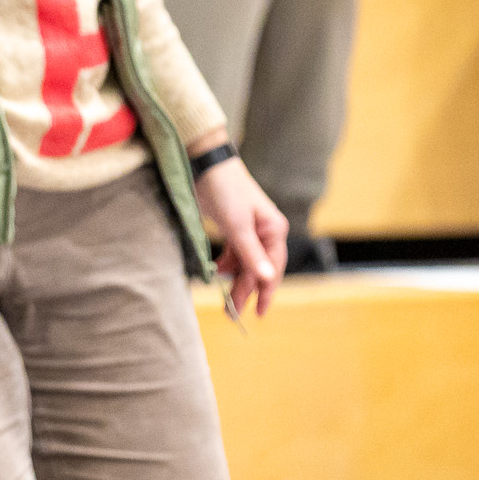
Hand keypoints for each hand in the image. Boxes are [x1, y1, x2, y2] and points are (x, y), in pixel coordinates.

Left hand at [193, 147, 287, 316]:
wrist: (205, 166)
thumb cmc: (226, 191)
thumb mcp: (237, 226)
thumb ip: (250, 254)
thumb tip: (267, 280)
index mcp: (274, 230)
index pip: (273, 268)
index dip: (266, 292)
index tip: (258, 313)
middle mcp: (265, 232)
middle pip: (258, 269)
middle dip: (246, 290)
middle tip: (232, 313)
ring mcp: (249, 231)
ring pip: (245, 264)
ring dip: (235, 280)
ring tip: (224, 301)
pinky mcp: (233, 229)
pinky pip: (234, 254)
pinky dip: (226, 265)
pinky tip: (216, 272)